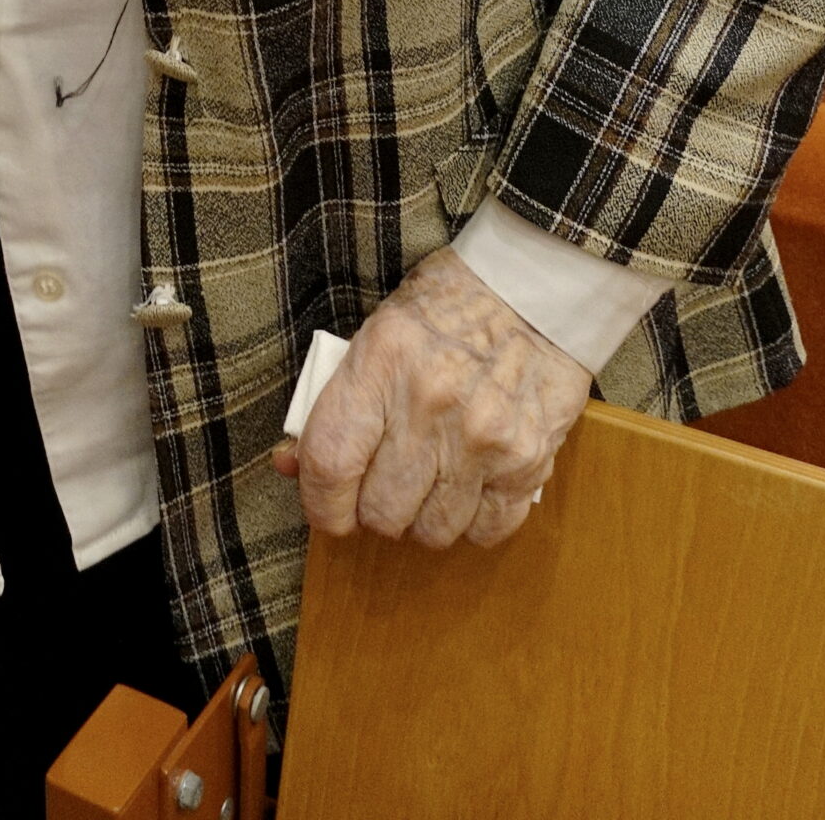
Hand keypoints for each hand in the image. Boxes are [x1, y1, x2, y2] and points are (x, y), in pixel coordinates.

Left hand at [272, 245, 590, 548]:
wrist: (533, 292)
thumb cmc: (446, 311)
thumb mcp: (377, 337)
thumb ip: (336, 404)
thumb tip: (292, 465)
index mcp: (382, 361)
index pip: (330, 462)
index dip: (319, 503)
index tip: (325, 509)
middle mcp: (431, 402)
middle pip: (381, 510)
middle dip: (374, 511)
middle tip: (384, 486)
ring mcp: (484, 437)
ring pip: (433, 531)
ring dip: (424, 518)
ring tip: (431, 480)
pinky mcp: (528, 461)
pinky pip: (486, 531)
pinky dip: (473, 520)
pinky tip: (471, 485)